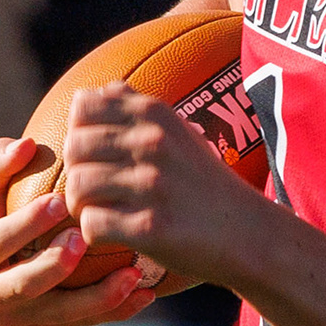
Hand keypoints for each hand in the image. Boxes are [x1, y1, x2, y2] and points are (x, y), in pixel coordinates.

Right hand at [0, 135, 166, 325]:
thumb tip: (24, 145)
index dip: (24, 225)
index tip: (57, 201)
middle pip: (23, 287)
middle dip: (55, 266)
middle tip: (86, 240)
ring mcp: (13, 319)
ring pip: (58, 314)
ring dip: (97, 297)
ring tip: (133, 275)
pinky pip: (80, 321)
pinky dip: (114, 309)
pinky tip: (145, 294)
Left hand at [61, 82, 271, 283]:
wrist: (251, 234)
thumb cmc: (207, 186)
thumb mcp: (181, 133)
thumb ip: (138, 109)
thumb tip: (100, 89)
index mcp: (155, 115)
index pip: (82, 107)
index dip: (78, 131)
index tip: (95, 155)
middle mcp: (153, 143)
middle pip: (73, 147)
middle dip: (76, 171)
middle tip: (95, 192)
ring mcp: (152, 185)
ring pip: (77, 186)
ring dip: (82, 206)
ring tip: (101, 213)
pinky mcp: (150, 227)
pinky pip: (92, 225)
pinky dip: (95, 234)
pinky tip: (114, 236)